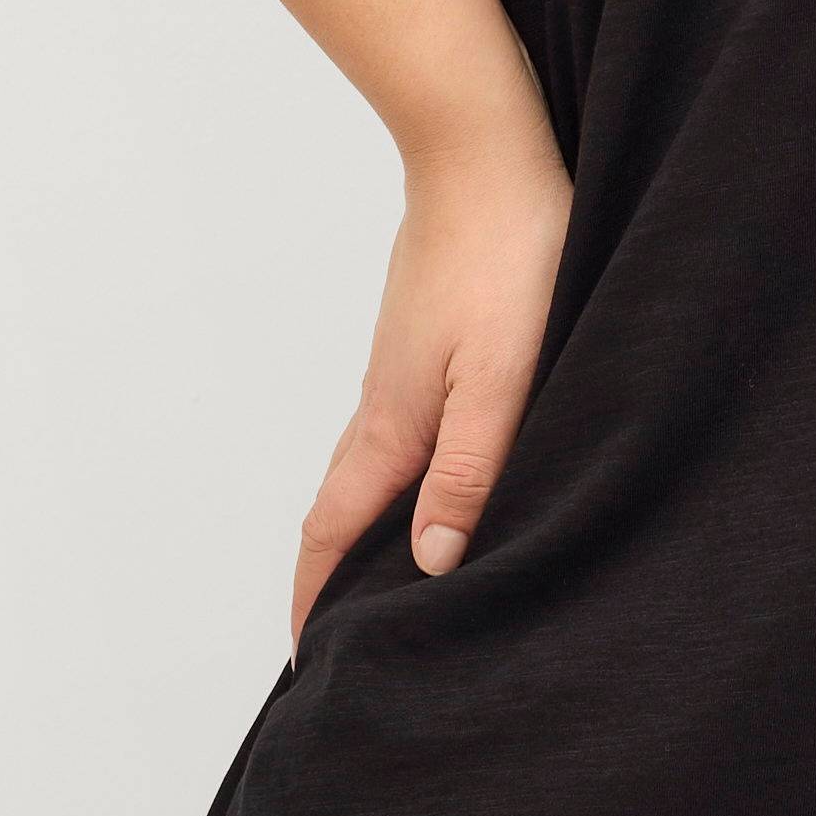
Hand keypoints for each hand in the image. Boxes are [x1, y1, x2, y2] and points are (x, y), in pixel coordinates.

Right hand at [292, 116, 573, 642]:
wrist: (488, 153)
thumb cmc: (506, 259)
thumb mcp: (504, 379)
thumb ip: (469, 470)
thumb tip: (429, 563)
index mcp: (395, 425)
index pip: (336, 531)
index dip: (318, 597)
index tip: (308, 661)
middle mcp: (387, 402)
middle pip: (344, 507)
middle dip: (334, 576)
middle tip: (343, 640)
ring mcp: (405, 368)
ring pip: (375, 467)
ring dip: (370, 528)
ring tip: (389, 580)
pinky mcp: (431, 339)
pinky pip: (404, 429)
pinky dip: (404, 477)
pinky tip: (439, 479)